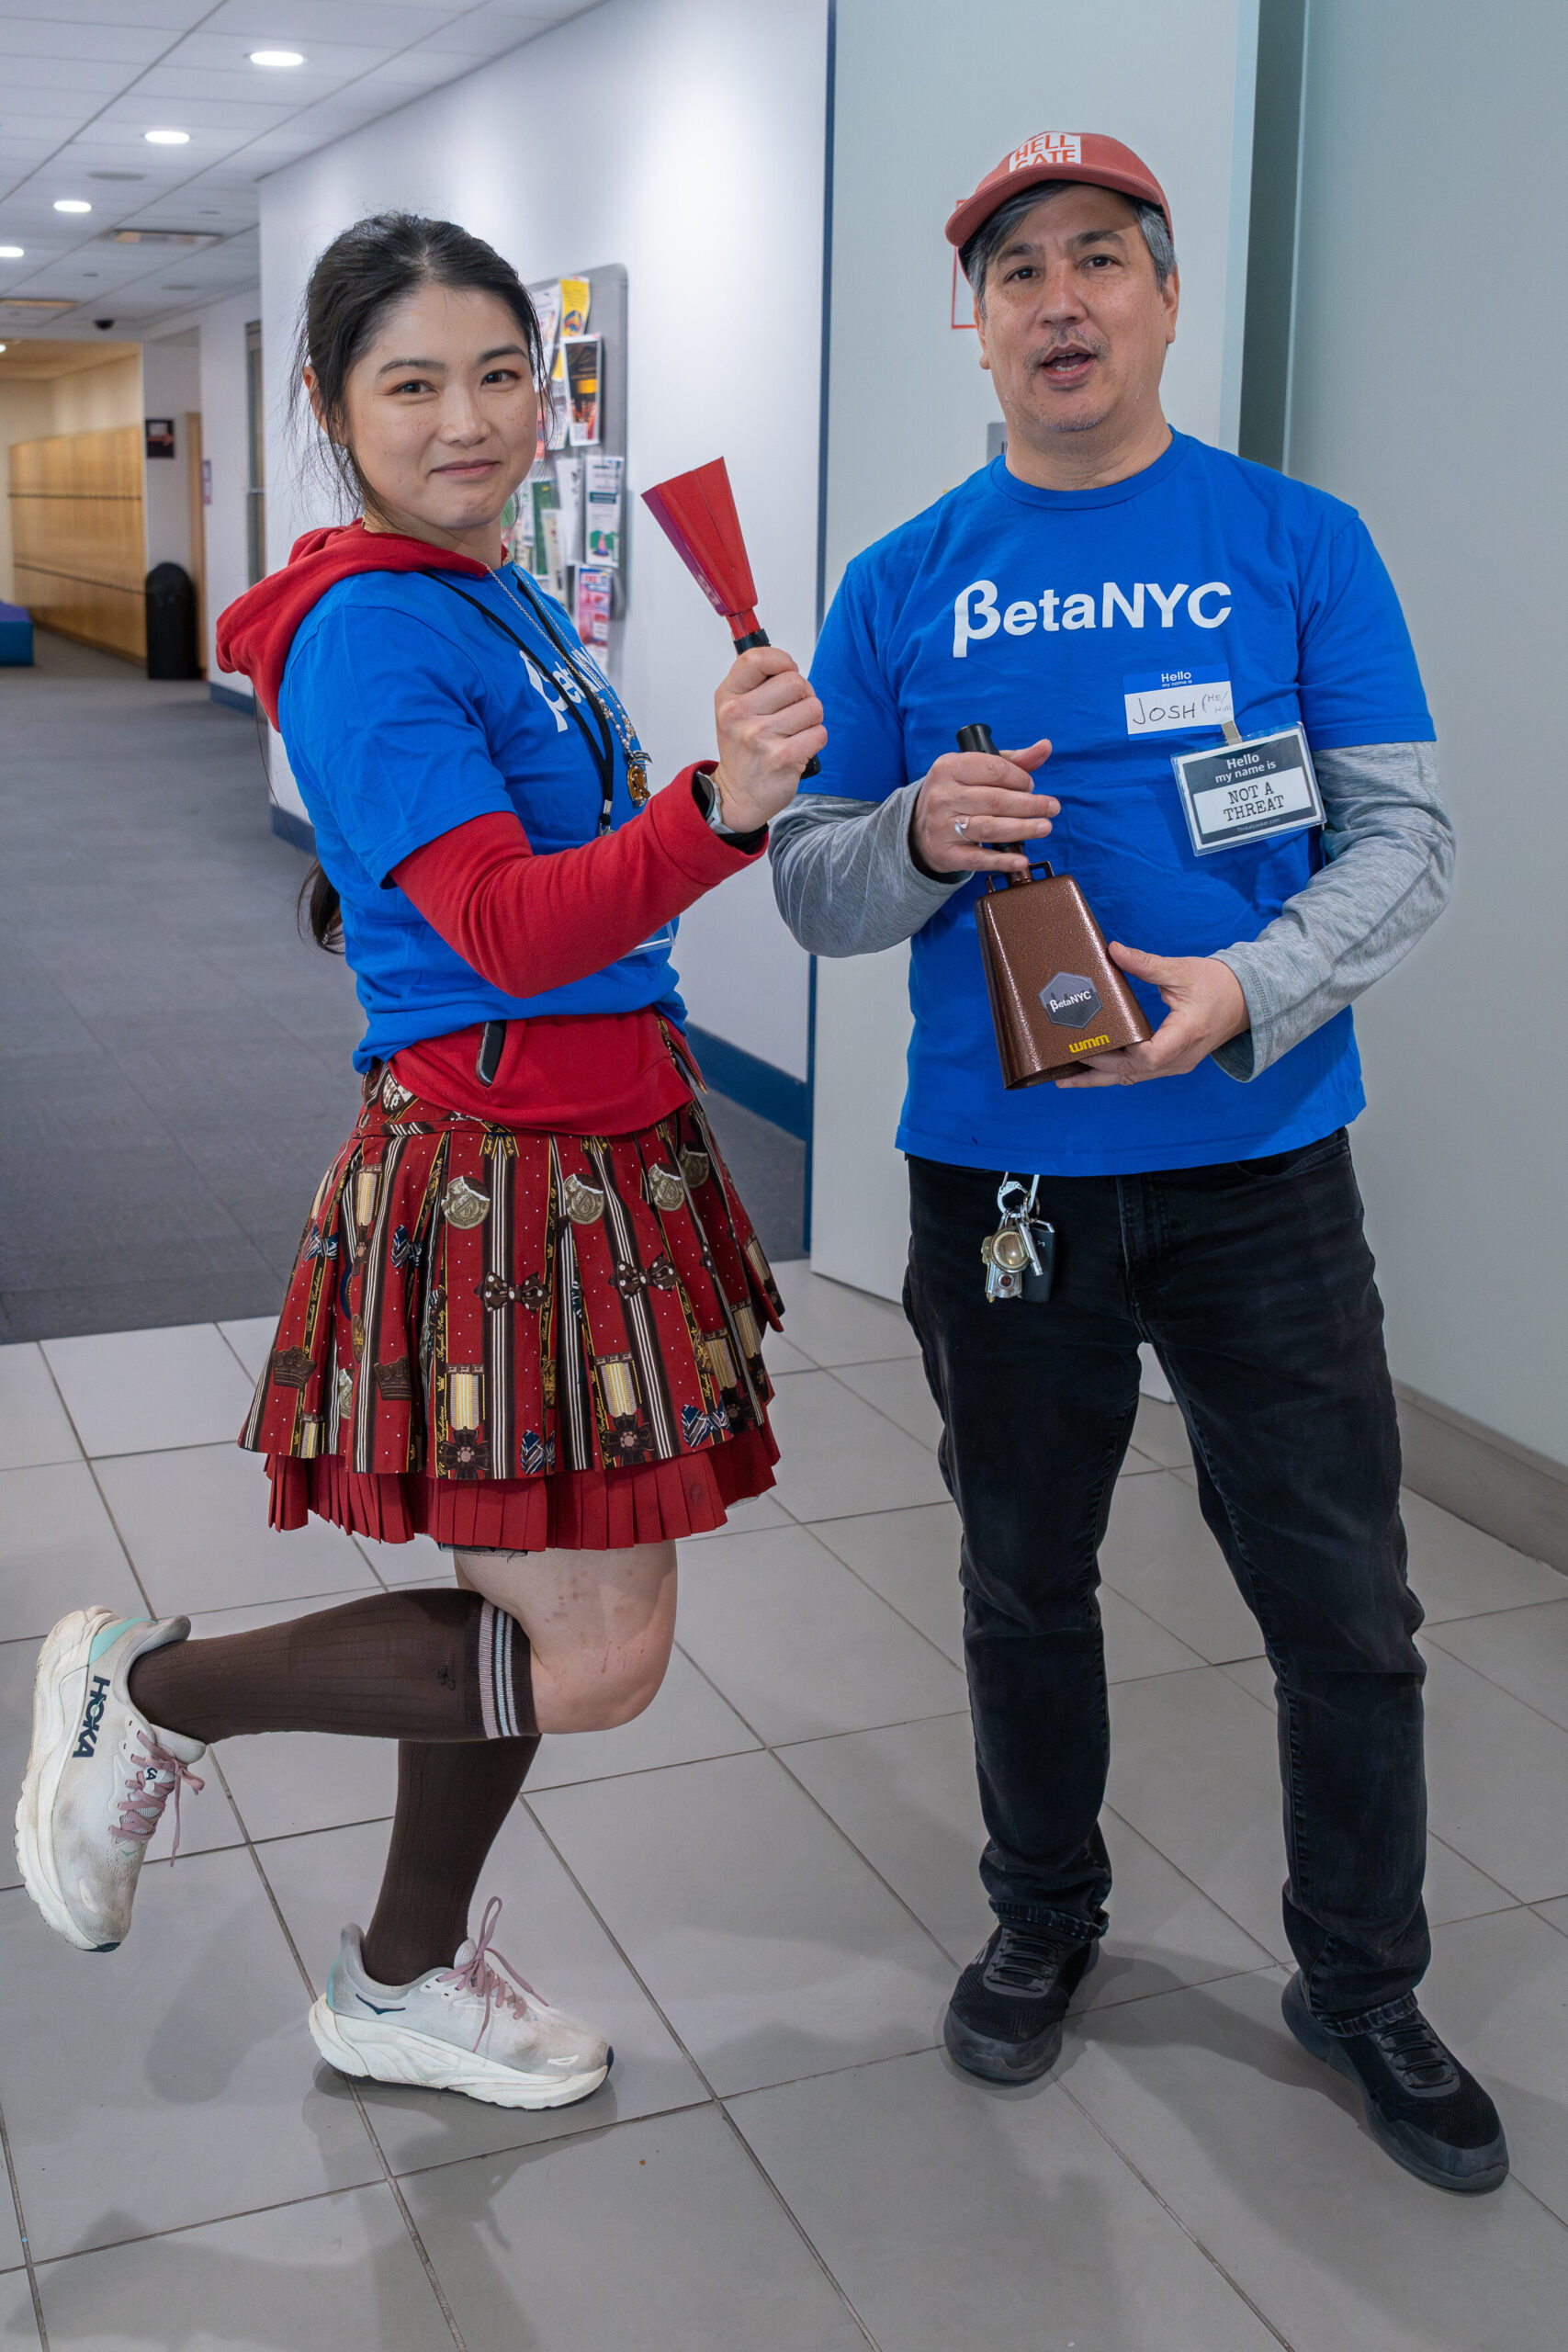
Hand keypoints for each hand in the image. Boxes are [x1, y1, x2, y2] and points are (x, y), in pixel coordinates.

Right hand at [710, 646, 825, 831]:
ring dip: (811, 720)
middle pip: (796, 682)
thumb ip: (756, 681)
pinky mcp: (782, 758)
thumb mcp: (734, 708)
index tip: (785, 673)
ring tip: (793, 733)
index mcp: (729, 696)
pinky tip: (798, 749)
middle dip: (803, 695)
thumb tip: (788, 664)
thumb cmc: (743, 747)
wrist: (738, 794)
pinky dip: (815, 740)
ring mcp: (760, 737)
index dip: (782, 661)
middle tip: (792, 712)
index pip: (757, 659)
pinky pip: (819, 734)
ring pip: (813, 707)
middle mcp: (740, 715)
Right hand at [910, 739, 1057, 877]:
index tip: (1031, 786)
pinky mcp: (945, 853)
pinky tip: (1022, 860)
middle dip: (1029, 805)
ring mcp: (941, 826)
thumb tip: (1045, 747)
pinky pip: (978, 859)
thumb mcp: (975, 770)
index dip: (1020, 778)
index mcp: (949, 767)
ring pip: (989, 828)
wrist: (919, 826)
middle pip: (995, 800)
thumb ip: (1012, 760)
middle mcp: (942, 796)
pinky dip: (1002, 861)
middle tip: (1052, 807)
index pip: (994, 769)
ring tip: (1045, 827)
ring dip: (1022, 829)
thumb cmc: (957, 793)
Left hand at [1054, 944, 1248, 1088]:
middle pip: (1132, 1072)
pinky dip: (1114, 1074)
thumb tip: (1113, 950)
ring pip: (1132, 1078)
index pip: (1150, 1055)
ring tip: (1065, 1079)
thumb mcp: (1181, 970)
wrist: (1245, 1000)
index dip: (1122, 1051)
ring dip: (1100, 1078)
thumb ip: (1145, 964)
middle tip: (1061, 1061)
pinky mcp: (1172, 1063)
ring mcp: (1176, 1065)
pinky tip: (1091, 1073)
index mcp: (1185, 1035)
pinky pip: (1139, 1074)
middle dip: (1095, 1067)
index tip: (1096, 1040)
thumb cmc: (1217, 985)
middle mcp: (1180, 1058)